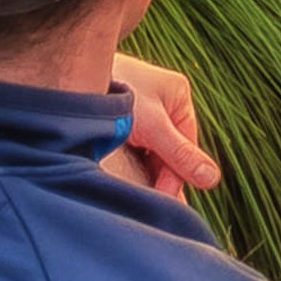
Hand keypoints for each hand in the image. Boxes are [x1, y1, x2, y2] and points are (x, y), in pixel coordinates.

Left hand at [103, 51, 223, 201]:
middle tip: (151, 205)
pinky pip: (131, 147)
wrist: (68, 74)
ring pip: (149, 150)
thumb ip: (180, 155)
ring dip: (143, 171)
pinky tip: (122, 180)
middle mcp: (161, 101)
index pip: (186, 146)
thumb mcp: (152, 127)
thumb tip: (212, 180)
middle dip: (160, 176)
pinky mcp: (118, 117)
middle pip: (168, 149)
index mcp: (178, 95)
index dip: (176, 176)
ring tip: (137, 197)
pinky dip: (128, 163)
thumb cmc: (114, 91)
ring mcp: (139, 108)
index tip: (162, 201)